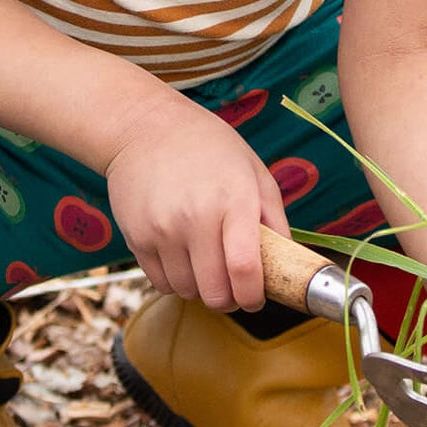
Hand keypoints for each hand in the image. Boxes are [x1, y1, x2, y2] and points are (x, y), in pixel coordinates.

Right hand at [105, 96, 289, 312]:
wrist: (144, 127)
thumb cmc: (207, 146)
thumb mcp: (252, 169)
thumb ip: (273, 217)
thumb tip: (289, 259)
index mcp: (233, 200)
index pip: (245, 270)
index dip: (254, 296)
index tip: (256, 299)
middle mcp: (196, 218)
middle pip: (215, 292)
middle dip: (229, 299)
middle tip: (232, 287)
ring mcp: (162, 230)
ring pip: (186, 291)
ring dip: (200, 289)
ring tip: (206, 266)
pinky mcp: (137, 237)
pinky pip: (160, 282)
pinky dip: (175, 281)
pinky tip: (182, 258)